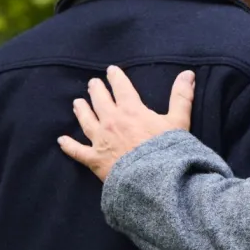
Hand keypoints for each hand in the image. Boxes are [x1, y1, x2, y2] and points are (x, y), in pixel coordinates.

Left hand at [58, 66, 195, 180]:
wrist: (152, 179)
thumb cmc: (167, 150)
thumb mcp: (179, 121)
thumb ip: (181, 96)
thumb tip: (187, 74)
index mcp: (131, 110)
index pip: (121, 88)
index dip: (116, 77)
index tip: (111, 70)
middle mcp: (112, 121)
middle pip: (100, 101)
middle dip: (96, 90)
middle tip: (93, 83)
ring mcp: (101, 140)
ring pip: (86, 121)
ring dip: (82, 110)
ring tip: (77, 103)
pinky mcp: (94, 159)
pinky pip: (77, 151)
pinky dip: (69, 146)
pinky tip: (61, 141)